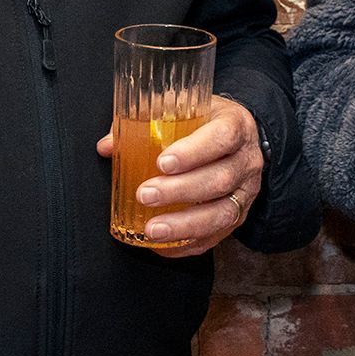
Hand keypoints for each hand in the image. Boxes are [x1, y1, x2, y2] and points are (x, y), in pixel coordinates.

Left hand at [95, 95, 262, 257]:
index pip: (222, 137)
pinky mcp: (240, 216)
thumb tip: (108, 146)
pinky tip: (164, 245)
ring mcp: (246, 192)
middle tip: (145, 194)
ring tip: (153, 229)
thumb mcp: (185, 110)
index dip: (193, 152)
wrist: (240, 140)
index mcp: (236, 125)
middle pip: (219, 179)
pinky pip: (217, 236)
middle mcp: (246, 160)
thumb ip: (148, 121)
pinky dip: (189, 243)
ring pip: (222, 213)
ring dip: (185, 224)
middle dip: (180, 191)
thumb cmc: (207, 123)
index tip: (162, 162)